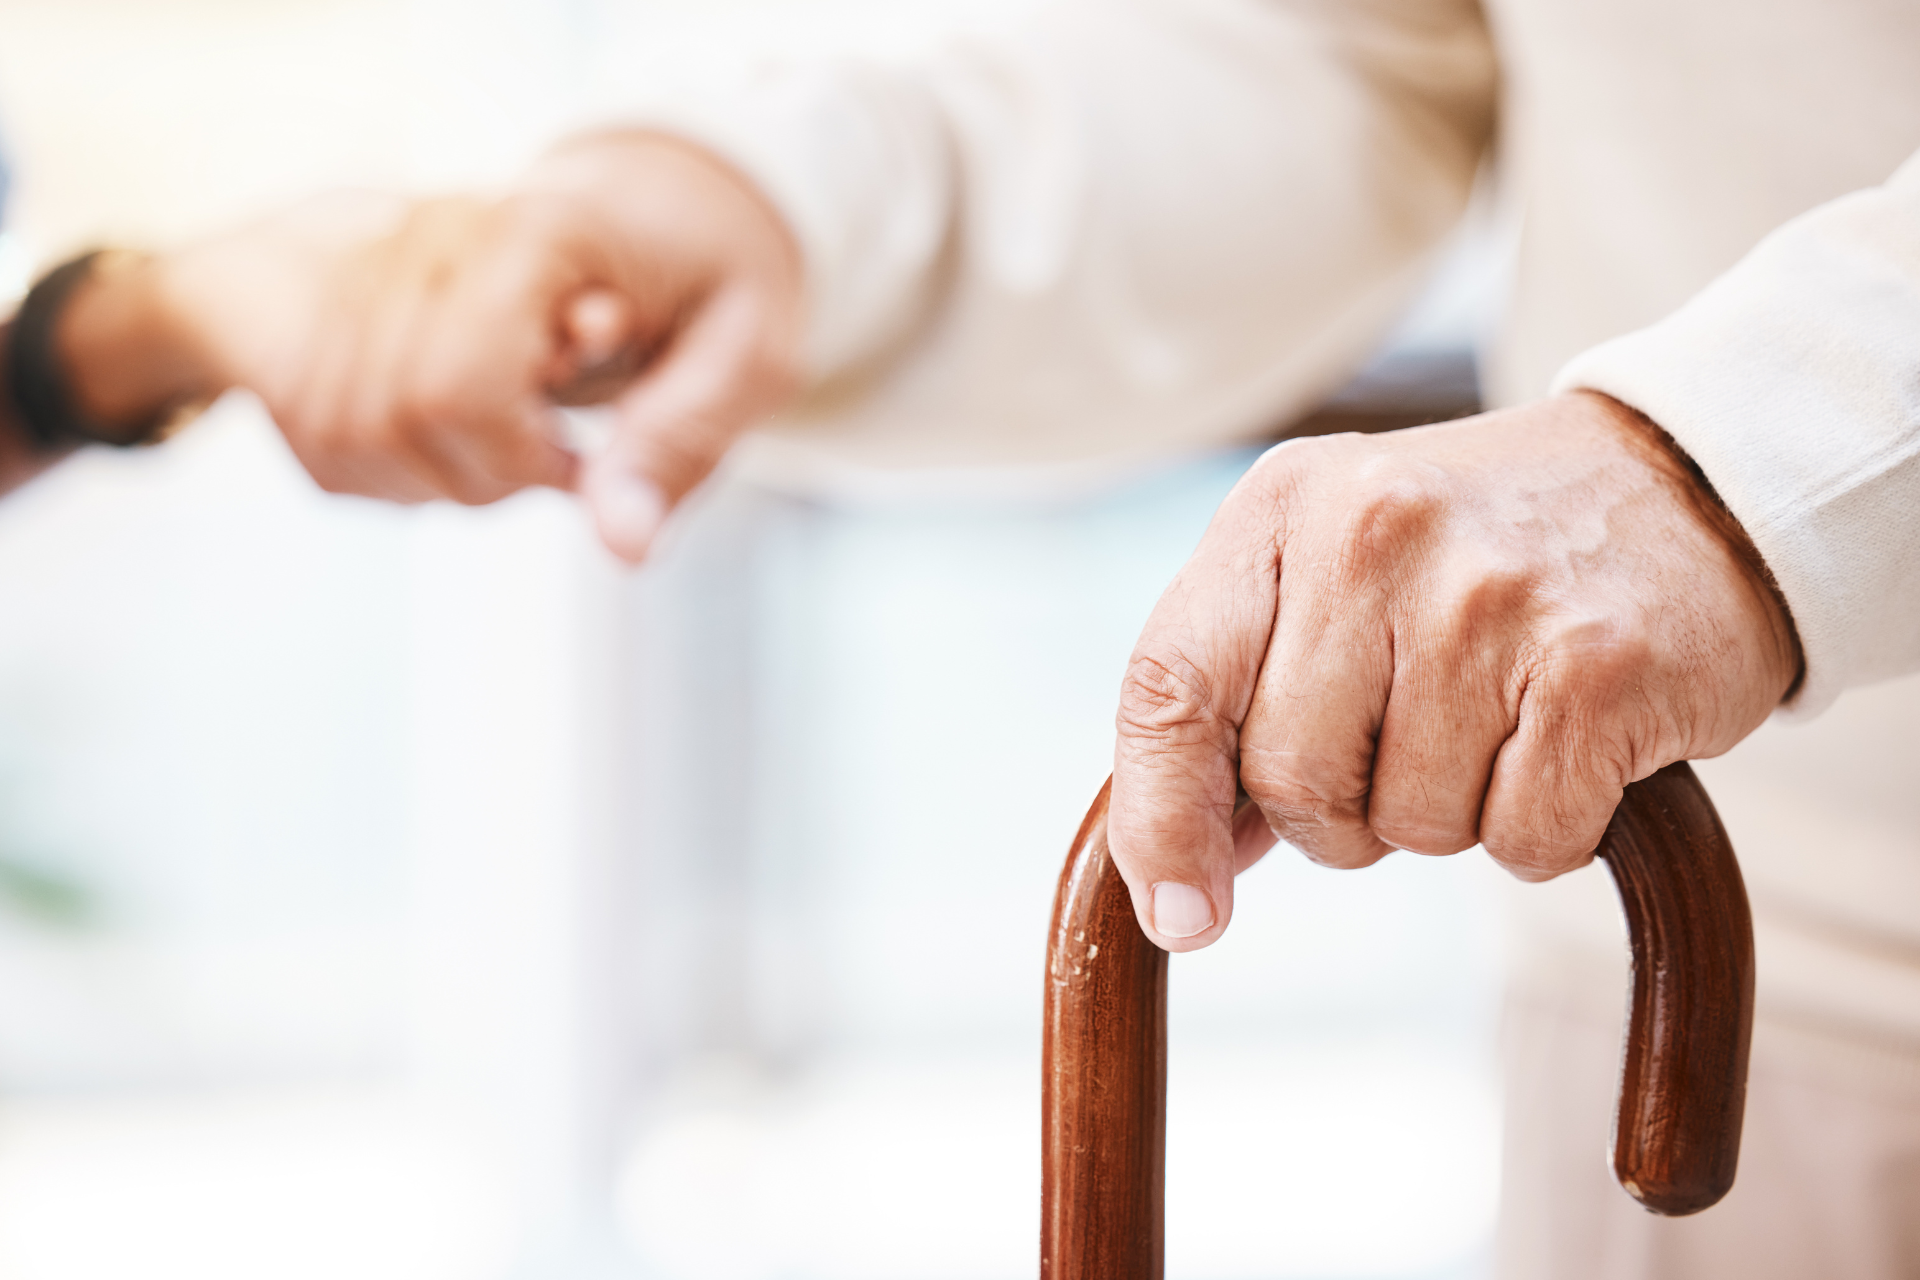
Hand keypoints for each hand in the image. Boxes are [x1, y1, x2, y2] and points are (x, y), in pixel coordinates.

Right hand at [164, 133, 803, 559]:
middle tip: (557, 450)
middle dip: (489, 470)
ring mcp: (361, 268)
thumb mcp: (747, 346)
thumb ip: (680, 439)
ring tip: (517, 428)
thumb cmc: (717, 267)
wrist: (663, 193)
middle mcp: (426, 233)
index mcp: (530, 229)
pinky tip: (464, 429)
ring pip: (360, 440)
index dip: (521, 455)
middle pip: (406, 419)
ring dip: (447, 475)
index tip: (579, 458)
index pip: (461, 388)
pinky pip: (335, 449)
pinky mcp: (319, 315)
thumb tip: (624, 544)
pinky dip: (405, 471)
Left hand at [1107, 391, 1800, 950]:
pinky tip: (1572, 745)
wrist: (1687, 483)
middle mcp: (1372, 533)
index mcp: (1282, 507)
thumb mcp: (1333, 568)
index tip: (1182, 917)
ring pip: (1406, 825)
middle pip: (1290, 781)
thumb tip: (1178, 869)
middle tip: (1412, 747)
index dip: (1158, 821)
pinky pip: (1522, 842)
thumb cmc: (1479, 551)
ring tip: (1501, 718)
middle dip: (1340, 815)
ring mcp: (1487, 596)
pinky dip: (1545, 831)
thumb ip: (1243, 694)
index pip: (1168, 686)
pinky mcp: (1599, 666)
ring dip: (1448, 816)